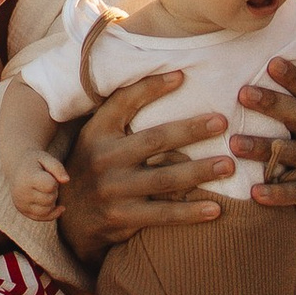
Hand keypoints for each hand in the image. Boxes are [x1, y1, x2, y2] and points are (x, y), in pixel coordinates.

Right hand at [8, 152, 69, 223]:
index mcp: (27, 178)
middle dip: (54, 191)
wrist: (16, 167)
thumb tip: (66, 180)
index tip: (48, 175)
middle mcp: (21, 193)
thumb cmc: (35, 162)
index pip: (50, 186)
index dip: (55, 181)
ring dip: (52, 201)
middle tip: (47, 181)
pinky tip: (59, 207)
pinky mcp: (23, 211)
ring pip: (47, 210)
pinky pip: (43, 218)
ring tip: (45, 190)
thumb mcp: (45, 157)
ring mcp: (21, 204)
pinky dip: (52, 213)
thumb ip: (57, 167)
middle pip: (50, 199)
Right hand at [53, 68, 231, 266]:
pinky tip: (215, 209)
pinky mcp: (121, 218)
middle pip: (154, 139)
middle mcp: (103, 158)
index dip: (152, 87)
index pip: (124, 102)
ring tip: (228, 165)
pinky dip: (190, 212)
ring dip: (200, 171)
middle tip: (222, 122)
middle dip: (191, 129)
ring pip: (164, 179)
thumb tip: (171, 78)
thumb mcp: (96, 136)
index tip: (182, 76)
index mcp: (97, 132)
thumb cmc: (94, 166)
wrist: (67, 218)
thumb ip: (122, 113)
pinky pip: (162, 214)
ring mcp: (112, 190)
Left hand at [236, 60, 295, 235]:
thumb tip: (274, 80)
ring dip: (261, 147)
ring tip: (234, 144)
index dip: (292, 76)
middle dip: (270, 102)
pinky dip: (275, 193)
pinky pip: (295, 193)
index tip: (273, 61)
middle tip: (243, 92)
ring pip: (289, 153)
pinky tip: (254, 194)